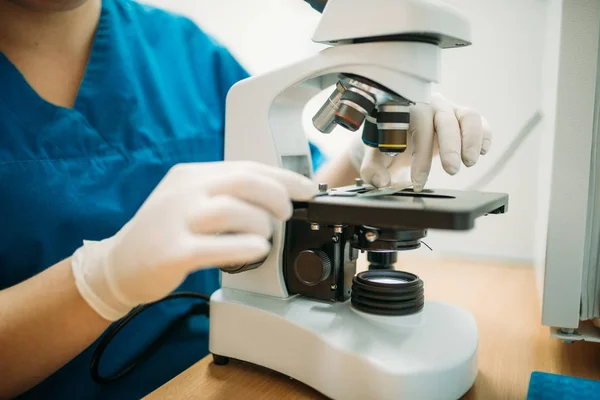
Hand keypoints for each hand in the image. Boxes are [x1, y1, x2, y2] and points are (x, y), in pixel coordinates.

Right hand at [71, 161, 316, 320]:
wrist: (116, 265)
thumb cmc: (162, 233)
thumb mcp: (188, 200)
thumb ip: (224, 194)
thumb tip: (275, 195)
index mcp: (191, 175)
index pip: (246, 166)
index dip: (283, 176)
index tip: (307, 188)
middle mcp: (184, 192)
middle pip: (243, 181)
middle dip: (277, 195)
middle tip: (285, 212)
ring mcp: (176, 220)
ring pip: (232, 210)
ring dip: (261, 223)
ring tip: (264, 236)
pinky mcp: (173, 252)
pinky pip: (216, 246)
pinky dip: (245, 246)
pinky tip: (257, 249)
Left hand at [348, 93, 491, 190]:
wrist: (397, 134)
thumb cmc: (387, 142)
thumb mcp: (375, 155)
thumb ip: (372, 169)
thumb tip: (381, 182)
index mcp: (406, 110)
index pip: (417, 126)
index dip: (420, 155)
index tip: (418, 181)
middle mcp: (429, 106)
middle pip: (444, 117)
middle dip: (450, 144)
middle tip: (451, 170)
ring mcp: (449, 110)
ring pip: (467, 115)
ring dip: (472, 139)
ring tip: (469, 162)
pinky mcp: (464, 118)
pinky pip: (480, 121)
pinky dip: (485, 134)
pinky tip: (483, 152)